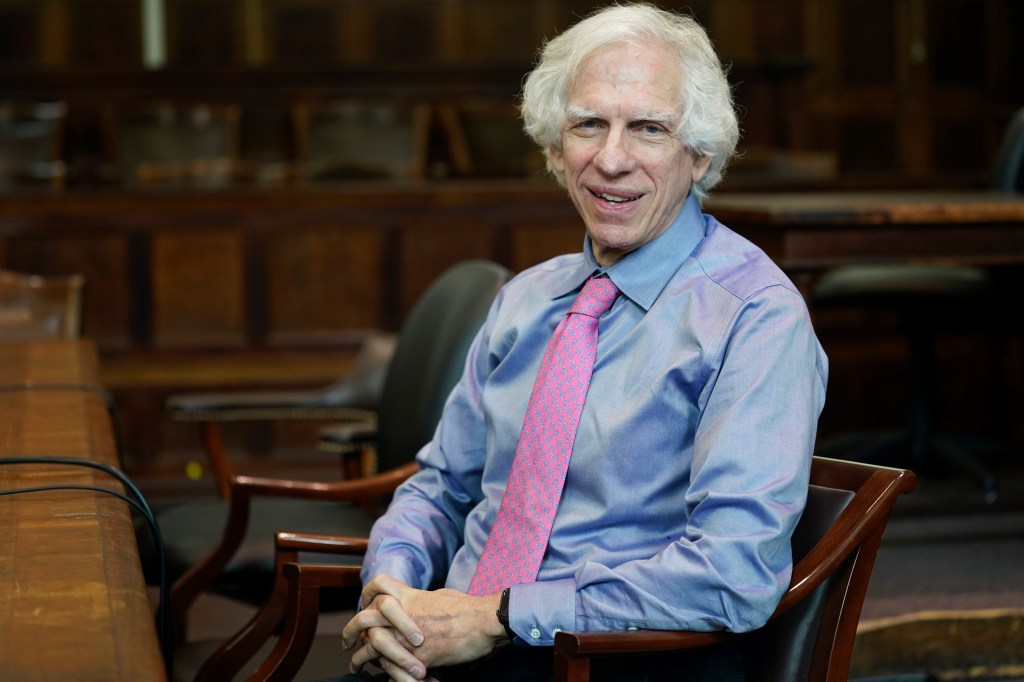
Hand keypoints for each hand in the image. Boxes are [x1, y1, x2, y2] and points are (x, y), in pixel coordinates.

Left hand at [343, 574, 505, 679]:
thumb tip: (423, 602)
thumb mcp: (443, 595)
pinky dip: (380, 670)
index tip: (364, 607)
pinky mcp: (415, 655)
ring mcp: (406, 634)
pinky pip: (387, 664)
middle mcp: (403, 613)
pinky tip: (377, 674)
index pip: (378, 586)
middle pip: (364, 617)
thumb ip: (426, 599)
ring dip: (358, 656)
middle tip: (347, 641)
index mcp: (411, 595)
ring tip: (355, 664)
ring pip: (369, 643)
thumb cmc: (469, 608)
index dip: (367, 595)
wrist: (483, 620)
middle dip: (350, 629)